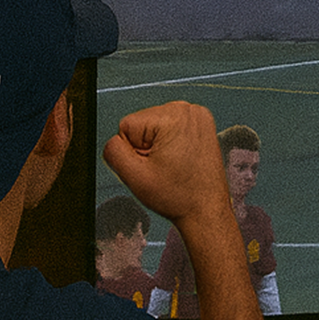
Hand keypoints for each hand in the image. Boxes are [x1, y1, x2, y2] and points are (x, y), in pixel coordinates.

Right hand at [104, 102, 230, 225]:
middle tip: (165, 167)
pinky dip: (170, 144)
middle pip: (141, 124)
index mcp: (174, 116)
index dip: (133, 151)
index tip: (153, 166)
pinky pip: (169, 129)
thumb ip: (113, 151)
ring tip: (174, 165)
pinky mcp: (202, 124)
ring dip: (157, 146)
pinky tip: (181, 159)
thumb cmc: (178, 196)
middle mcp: (189, 109)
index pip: (126, 126)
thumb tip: (113, 139)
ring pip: (153, 127)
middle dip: (145, 147)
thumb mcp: (134, 176)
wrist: (205, 209)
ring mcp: (198, 115)